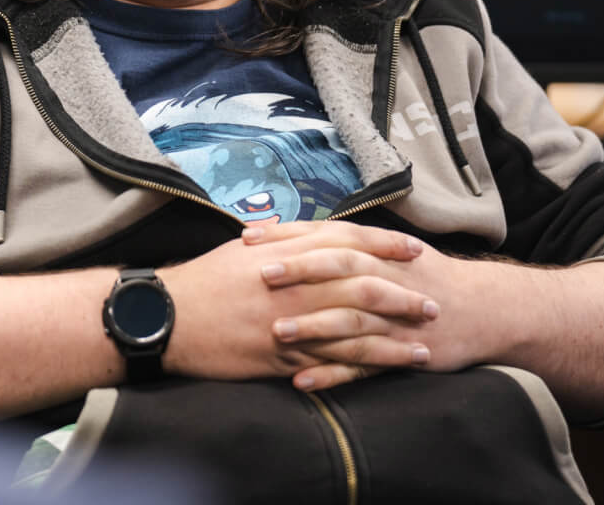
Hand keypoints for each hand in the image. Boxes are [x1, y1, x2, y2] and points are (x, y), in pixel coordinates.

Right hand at [159, 221, 437, 384]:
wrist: (170, 316)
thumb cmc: (205, 279)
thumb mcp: (242, 249)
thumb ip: (281, 240)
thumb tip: (309, 234)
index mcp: (286, 251)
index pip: (346, 241)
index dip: (384, 244)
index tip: (414, 249)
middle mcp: (295, 285)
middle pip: (362, 284)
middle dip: (402, 292)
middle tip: (433, 300)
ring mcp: (292, 322)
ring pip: (356, 327)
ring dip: (395, 334)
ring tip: (425, 341)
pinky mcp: (285, 357)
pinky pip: (335, 362)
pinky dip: (367, 365)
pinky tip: (390, 368)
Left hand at [246, 221, 484, 391]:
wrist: (484, 308)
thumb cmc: (422, 274)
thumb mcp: (386, 249)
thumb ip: (341, 242)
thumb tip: (288, 232)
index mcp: (375, 249)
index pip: (326, 234)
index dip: (287, 234)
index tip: (248, 237)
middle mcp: (384, 276)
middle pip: (338, 268)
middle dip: (299, 270)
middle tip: (259, 275)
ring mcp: (393, 316)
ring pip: (349, 318)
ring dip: (312, 326)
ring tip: (275, 333)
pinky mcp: (401, 352)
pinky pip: (363, 365)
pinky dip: (333, 374)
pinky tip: (302, 381)